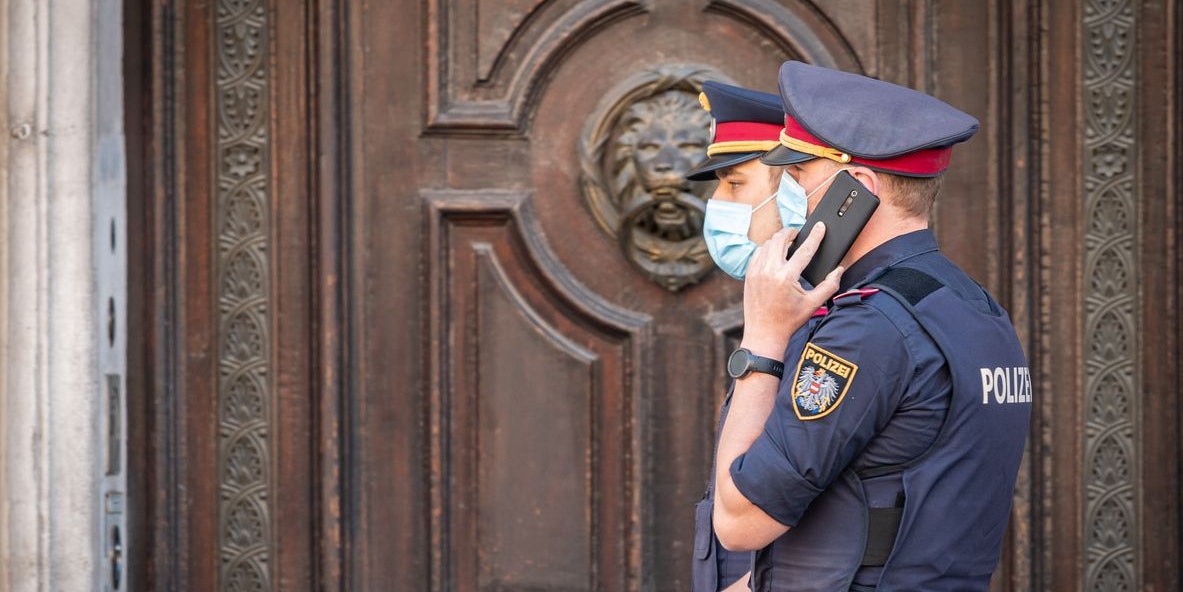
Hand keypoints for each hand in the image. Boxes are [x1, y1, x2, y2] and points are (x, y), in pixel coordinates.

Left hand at [740, 223, 842, 356]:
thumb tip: (838, 270)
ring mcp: (756, 272)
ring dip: (779, 240)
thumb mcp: (813, 304)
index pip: (804, 250)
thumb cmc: (789, 321)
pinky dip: (767, 250)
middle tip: (799, 235)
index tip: (820, 227)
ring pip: (767, 244)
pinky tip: (774, 254)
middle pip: (781, 239)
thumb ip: (829, 285)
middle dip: (791, 232)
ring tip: (788, 244)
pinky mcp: (749, 275)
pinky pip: (757, 253)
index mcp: (786, 278)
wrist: (764, 334)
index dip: (815, 236)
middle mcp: (769, 271)